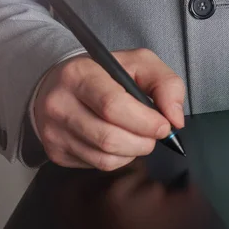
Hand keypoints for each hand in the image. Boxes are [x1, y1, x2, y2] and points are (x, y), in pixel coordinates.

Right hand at [35, 48, 184, 170]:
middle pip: (109, 138)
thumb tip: (174, 118)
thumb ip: (165, 83)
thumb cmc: (103, 73)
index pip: (112, 105)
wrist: (58, 84)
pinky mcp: (55, 151)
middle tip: (152, 132)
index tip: (163, 125)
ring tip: (135, 134)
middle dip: (143, 141)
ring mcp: (54, 130)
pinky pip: (97, 166)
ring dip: (132, 151)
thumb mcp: (138, 63)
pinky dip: (117, 158)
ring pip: (105, 158)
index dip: (145, 121)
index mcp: (79, 73)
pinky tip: (117, 141)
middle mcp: (60, 103)